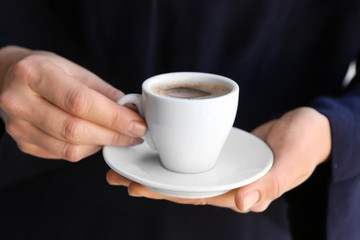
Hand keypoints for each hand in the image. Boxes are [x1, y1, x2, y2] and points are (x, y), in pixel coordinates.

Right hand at [0, 46, 145, 160]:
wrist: (7, 79)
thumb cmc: (45, 71)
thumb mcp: (73, 69)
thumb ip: (102, 91)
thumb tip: (131, 111)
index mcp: (34, 74)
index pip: (80, 102)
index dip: (114, 117)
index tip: (138, 124)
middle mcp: (20, 102)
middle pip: (75, 129)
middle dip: (113, 135)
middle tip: (135, 134)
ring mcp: (18, 127)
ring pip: (70, 148)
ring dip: (102, 144)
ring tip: (119, 136)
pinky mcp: (23, 143)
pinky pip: (63, 155)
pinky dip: (87, 149)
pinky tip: (97, 138)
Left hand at [106, 107, 330, 211]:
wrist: (308, 129)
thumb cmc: (303, 147)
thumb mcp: (291, 164)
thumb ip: (270, 185)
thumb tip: (242, 203)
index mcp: (237, 191)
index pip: (193, 195)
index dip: (163, 192)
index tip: (135, 186)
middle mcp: (224, 182)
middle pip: (180, 184)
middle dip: (148, 181)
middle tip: (115, 174)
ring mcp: (220, 167)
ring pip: (182, 170)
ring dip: (154, 167)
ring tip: (125, 163)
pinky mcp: (220, 151)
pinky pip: (192, 152)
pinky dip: (173, 150)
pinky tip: (155, 146)